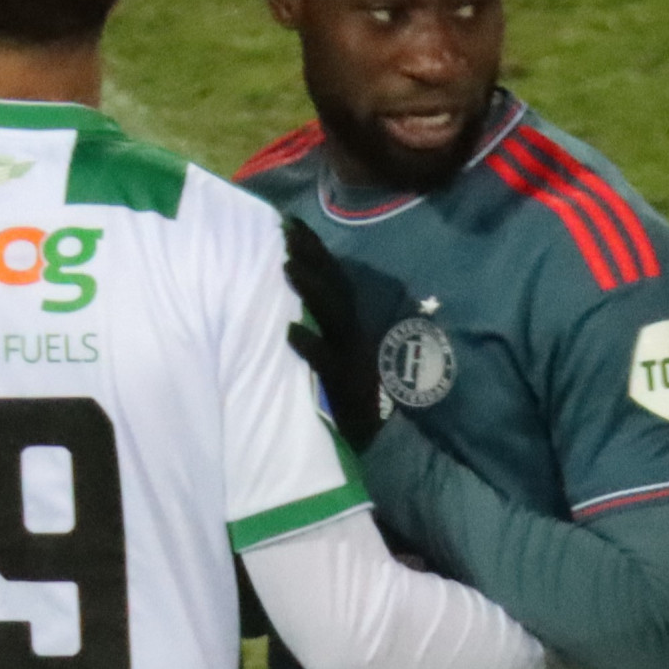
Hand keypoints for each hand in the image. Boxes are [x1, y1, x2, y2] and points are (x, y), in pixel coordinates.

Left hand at [281, 217, 382, 452]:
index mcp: (353, 327)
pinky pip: (327, 363)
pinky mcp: (347, 386)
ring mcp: (354, 360)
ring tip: (286, 266)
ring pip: (334, 316)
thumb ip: (325, 330)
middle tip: (285, 231)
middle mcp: (356, 336)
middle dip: (312, 257)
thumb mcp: (341, 358)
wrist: (383, 446)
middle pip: (335, 288)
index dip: (315, 250)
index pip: (335, 279)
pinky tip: (289, 331)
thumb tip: (292, 303)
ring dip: (311, 290)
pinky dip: (310, 346)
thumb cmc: (353, 403)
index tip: (291, 222)